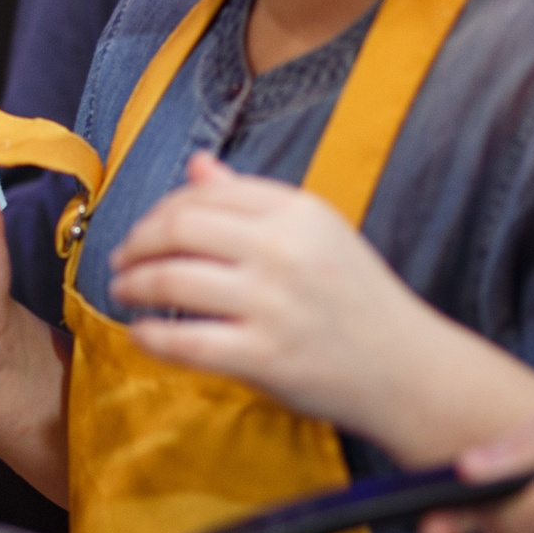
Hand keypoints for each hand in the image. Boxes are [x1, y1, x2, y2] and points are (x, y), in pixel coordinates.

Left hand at [109, 155, 533, 460]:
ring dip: (132, 285)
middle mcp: (284, 250)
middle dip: (136, 244)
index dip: (158, 211)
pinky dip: (149, 336)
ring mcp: (274, 304)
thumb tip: (196, 162)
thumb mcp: (317, 234)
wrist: (411, 370)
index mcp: (297, 212)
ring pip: (171, 280)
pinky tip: (141, 334)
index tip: (144, 231)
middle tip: (121, 260)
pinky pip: (184, 341)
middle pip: (177, 228)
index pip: (201, 193)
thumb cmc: (356, 299)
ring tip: (124, 292)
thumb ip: (252, 200)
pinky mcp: (266, 356)